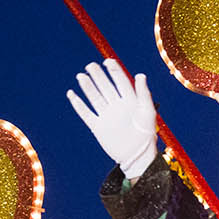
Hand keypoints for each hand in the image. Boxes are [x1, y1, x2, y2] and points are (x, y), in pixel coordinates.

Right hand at [68, 59, 157, 178]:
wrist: (137, 156)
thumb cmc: (146, 134)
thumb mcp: (147, 111)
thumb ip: (143, 93)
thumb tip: (140, 74)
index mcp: (130, 100)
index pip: (120, 81)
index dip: (114, 70)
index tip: (107, 62)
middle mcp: (117, 106)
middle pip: (105, 87)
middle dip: (98, 76)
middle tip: (90, 66)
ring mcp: (107, 116)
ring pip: (95, 97)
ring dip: (87, 87)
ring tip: (81, 76)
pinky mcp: (98, 127)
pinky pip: (86, 113)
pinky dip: (78, 104)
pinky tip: (71, 94)